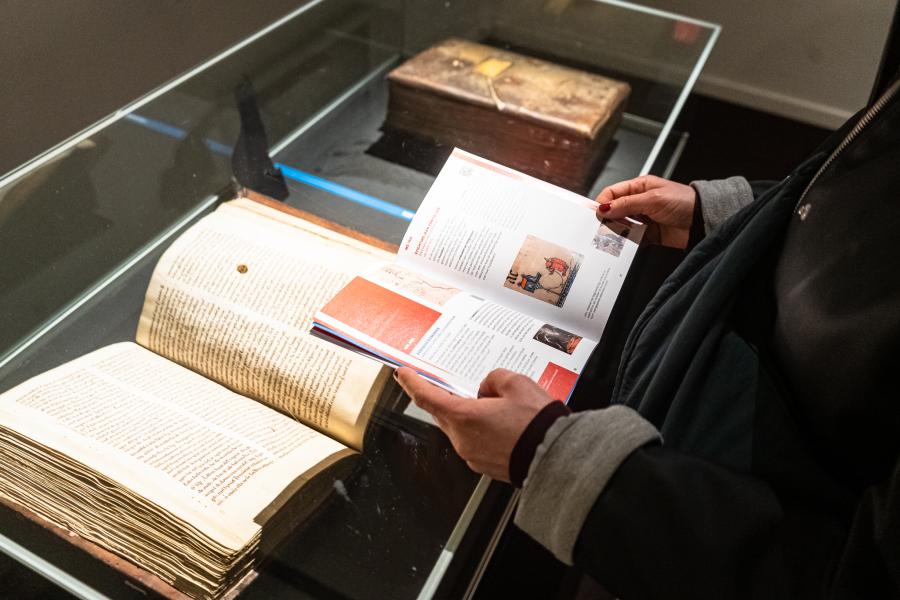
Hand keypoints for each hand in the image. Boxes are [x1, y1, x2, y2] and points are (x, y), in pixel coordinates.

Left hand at [394, 367, 553, 481]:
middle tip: (456, 386)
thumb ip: (494, 379)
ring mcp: (473, 456)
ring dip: (470, 416)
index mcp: (464, 417)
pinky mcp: (485, 466)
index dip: (412, 383)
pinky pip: (475, 442)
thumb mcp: (516, 383)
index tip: (402, 374)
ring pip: (461, 428)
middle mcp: (463, 439)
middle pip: (444, 414)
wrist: (555, 457)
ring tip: (498, 407)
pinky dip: (482, 431)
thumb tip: (488, 389)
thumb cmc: (537, 424)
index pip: (427, 397)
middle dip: (448, 399)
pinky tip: (503, 425)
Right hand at [596, 175, 695, 247]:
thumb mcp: (652, 199)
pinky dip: (628, 241)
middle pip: (615, 210)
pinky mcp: (648, 234)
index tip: (597, 214)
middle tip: (604, 227)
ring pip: (622, 225)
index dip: (603, 203)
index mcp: (639, 187)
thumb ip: (627, 204)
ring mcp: (644, 218)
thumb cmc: (684, 202)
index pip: (613, 193)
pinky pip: (632, 238)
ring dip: (618, 231)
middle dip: (608, 219)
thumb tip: (605, 208)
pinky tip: (627, 242)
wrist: (702, 221)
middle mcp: (639, 202)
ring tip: (615, 235)